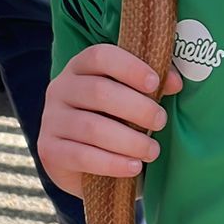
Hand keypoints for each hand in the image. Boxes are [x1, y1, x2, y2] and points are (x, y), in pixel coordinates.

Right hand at [38, 44, 182, 196]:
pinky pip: (81, 156)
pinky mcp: (49, 150)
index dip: (129, 67)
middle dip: (136, 107)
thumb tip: (174, 82)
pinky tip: (134, 167)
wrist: (87, 164)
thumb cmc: (115, 121)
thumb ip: (150, 88)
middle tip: (161, 121)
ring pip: (91, 127)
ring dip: (129, 140)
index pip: (100, 56)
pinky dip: (112, 163)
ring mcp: (51, 119)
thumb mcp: (130, 100)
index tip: (155, 83)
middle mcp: (60, 88)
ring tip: (152, 151)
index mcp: (80, 67)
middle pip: (98, 91)